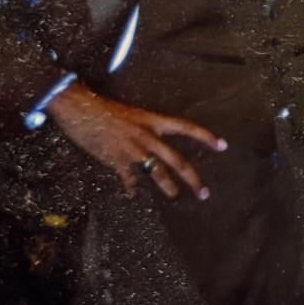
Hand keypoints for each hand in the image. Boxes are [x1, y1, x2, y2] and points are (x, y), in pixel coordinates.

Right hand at [46, 82, 225, 201]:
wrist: (79, 107)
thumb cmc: (104, 108)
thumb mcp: (133, 115)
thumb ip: (146, 129)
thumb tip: (154, 142)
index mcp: (153, 120)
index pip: (186, 127)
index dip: (206, 136)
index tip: (223, 146)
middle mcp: (147, 135)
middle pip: (177, 159)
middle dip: (192, 178)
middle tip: (204, 193)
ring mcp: (132, 148)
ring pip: (157, 171)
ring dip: (168, 186)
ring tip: (175, 197)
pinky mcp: (115, 158)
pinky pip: (128, 177)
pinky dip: (131, 188)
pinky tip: (132, 195)